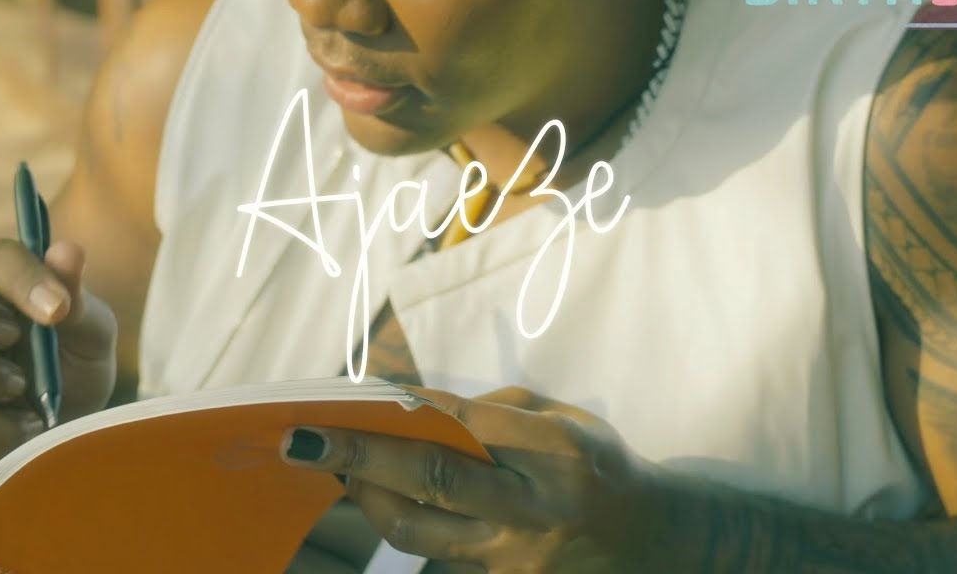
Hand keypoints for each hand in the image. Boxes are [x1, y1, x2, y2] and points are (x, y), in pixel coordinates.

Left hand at [279, 387, 652, 572]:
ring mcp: (521, 554)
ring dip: (370, 500)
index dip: (401, 410)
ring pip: (423, 532)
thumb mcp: (563, 418)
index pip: (463, 422)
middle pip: (434, 479)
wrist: (655, 539)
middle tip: (301, 442)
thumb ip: (495, 412)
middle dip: (360, 458)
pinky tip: (386, 502)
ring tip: (341, 473)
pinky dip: (410, 526)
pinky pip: (442, 556)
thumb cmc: (598, 462)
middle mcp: (538, 504)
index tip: (349, 400)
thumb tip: (413, 410)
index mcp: (556, 448)